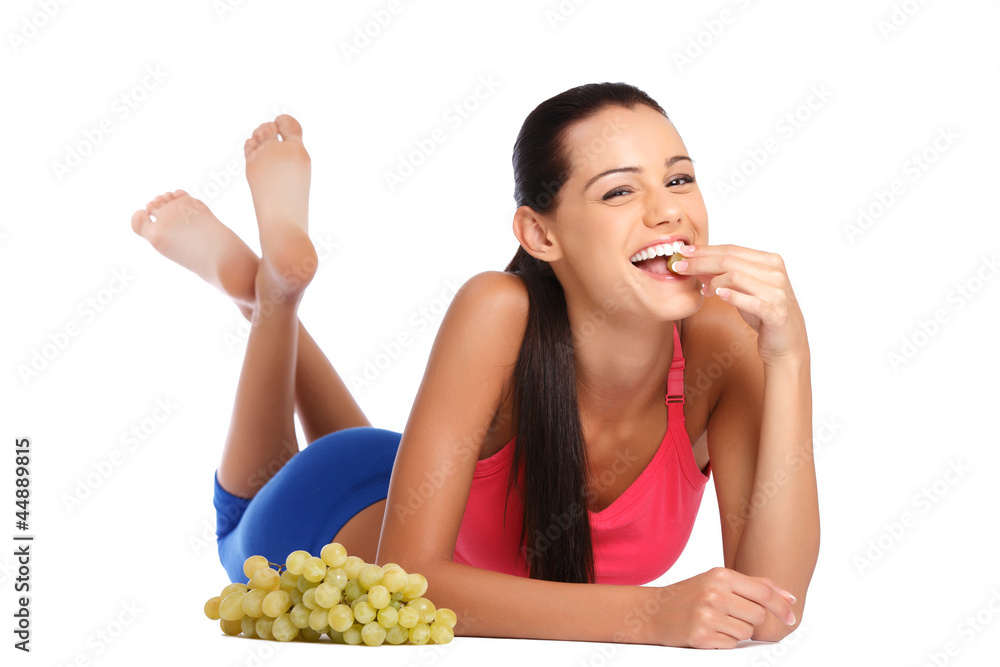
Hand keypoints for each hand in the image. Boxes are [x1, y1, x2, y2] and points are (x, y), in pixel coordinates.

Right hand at [651, 567, 796, 647]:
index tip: (791, 617)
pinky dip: (723, 641)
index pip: (763, 592)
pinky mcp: (700, 636)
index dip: (781, 607)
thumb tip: (788, 597)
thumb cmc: (690, 595)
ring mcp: (706, 615)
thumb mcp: (718, 581)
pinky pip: (730, 645)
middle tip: (731, 616)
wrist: (653, 611)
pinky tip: (708, 631)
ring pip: (746, 633)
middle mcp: (714, 593)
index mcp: (720, 575)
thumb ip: (754, 586)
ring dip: (736, 632)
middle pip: (757, 616)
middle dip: (750, 620)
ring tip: (717, 622)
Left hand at [671, 244, 807, 365]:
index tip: (683, 252)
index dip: (704, 250)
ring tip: (703, 290)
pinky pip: (750, 301)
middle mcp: (775, 272)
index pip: (731, 250)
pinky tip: (717, 294)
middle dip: (700, 263)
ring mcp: (777, 292)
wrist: (786, 342)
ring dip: (713, 281)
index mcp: (769, 261)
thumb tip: (696, 263)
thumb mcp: (743, 289)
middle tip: (679, 267)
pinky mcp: (776, 312)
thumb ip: (724, 274)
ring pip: (736, 276)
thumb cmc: (763, 313)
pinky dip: (732, 296)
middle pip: (729, 261)